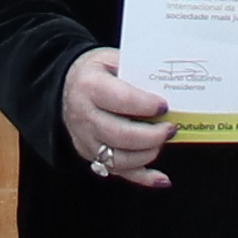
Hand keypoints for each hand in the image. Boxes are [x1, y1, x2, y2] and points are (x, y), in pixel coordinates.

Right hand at [62, 47, 176, 185]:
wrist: (67, 87)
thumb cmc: (95, 72)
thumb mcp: (111, 59)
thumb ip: (135, 71)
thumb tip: (166, 87)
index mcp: (89, 86)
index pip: (120, 100)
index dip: (145, 105)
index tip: (164, 106)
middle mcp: (84, 116)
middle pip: (119, 135)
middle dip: (151, 135)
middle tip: (170, 128)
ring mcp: (86, 139)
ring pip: (119, 159)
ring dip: (148, 154)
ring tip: (163, 141)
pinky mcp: (91, 155)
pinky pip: (119, 172)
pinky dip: (143, 178)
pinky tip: (162, 178)